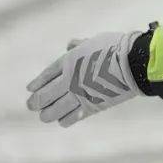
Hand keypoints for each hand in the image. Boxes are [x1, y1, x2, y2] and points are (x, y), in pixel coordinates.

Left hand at [26, 31, 144, 126]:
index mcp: (69, 61)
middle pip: (45, 95)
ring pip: (55, 110)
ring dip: (47, 114)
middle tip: (31, 106)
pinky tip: (62, 121)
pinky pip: (72, 117)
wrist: (132, 62)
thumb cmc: (115, 47)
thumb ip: (79, 45)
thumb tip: (70, 44)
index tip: (30, 89)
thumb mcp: (93, 41)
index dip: (37, 83)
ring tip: (44, 116)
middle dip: (36, 101)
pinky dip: (65, 119)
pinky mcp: (92, 106)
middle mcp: (70, 79)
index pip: (46, 75)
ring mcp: (80, 94)